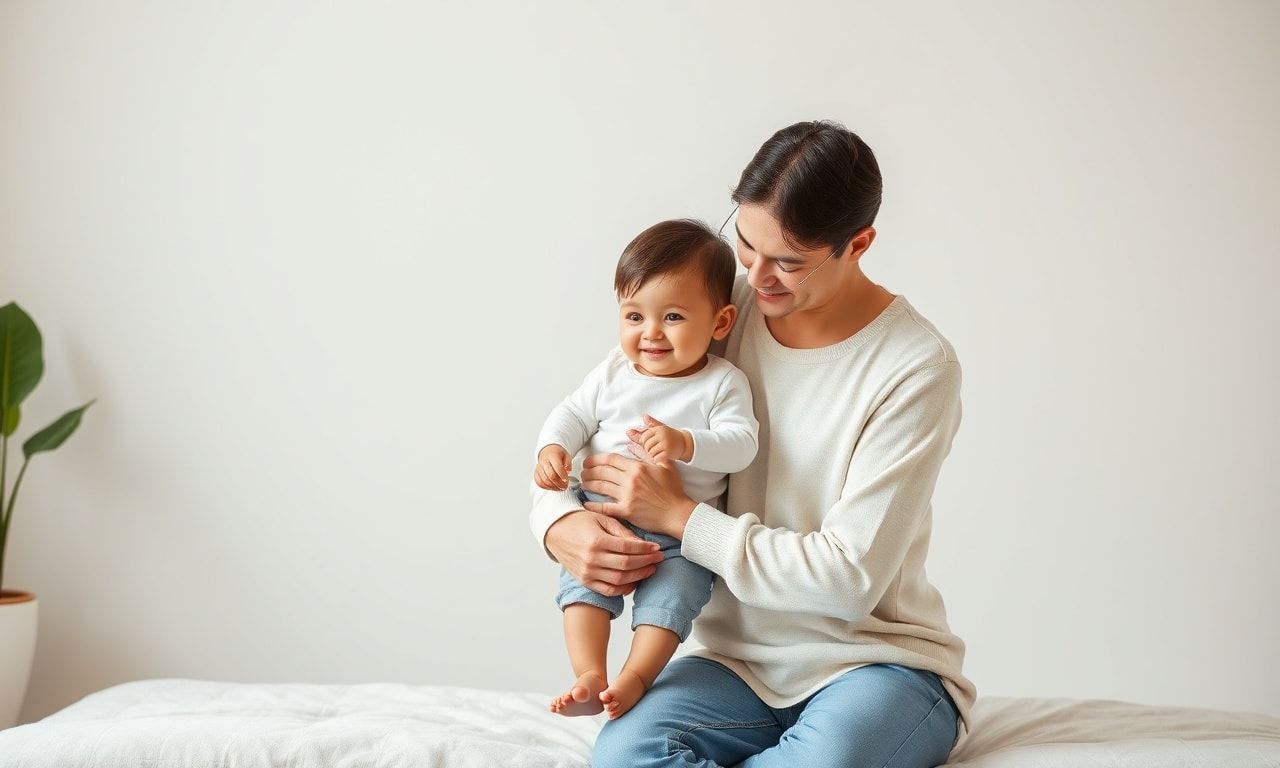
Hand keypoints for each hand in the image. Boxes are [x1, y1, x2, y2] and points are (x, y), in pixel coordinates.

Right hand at [535, 444, 571, 490]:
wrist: (547, 451)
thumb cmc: (557, 454)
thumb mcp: (566, 455)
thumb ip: (568, 463)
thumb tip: (568, 470)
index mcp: (552, 456)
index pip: (557, 467)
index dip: (562, 476)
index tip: (567, 480)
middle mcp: (544, 462)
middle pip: (551, 476)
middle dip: (559, 483)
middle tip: (565, 486)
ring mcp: (539, 468)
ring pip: (544, 481)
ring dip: (554, 487)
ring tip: (560, 488)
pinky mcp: (536, 473)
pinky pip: (539, 482)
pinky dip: (546, 487)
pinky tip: (553, 487)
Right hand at [544, 511, 663, 596]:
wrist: (555, 532)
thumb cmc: (579, 521)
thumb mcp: (601, 519)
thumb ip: (622, 532)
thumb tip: (643, 544)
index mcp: (596, 541)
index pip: (627, 548)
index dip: (645, 549)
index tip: (656, 548)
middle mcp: (591, 559)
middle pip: (626, 565)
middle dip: (646, 562)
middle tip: (659, 558)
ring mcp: (587, 572)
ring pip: (620, 580)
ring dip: (639, 576)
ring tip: (650, 569)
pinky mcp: (585, 581)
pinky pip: (608, 590)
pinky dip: (624, 589)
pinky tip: (634, 582)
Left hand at [580, 452, 697, 538]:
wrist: (678, 513)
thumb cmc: (673, 490)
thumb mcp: (665, 465)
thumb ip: (648, 453)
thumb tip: (633, 443)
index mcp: (638, 467)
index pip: (611, 459)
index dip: (596, 459)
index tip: (589, 461)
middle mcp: (630, 480)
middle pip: (602, 472)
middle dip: (589, 470)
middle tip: (582, 472)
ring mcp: (627, 496)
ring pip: (601, 487)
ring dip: (589, 484)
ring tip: (583, 483)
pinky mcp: (626, 511)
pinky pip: (605, 507)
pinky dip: (593, 505)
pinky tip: (586, 503)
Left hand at [628, 414, 691, 464]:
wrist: (685, 444)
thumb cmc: (671, 437)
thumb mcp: (660, 429)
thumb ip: (647, 428)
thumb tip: (631, 429)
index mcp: (659, 429)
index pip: (644, 437)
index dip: (645, 443)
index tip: (650, 444)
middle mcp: (662, 435)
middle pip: (646, 445)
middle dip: (648, 449)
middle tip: (655, 450)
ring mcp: (665, 444)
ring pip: (650, 452)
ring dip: (652, 455)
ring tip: (658, 454)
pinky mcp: (668, 454)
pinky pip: (656, 459)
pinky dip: (657, 460)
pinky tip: (661, 459)